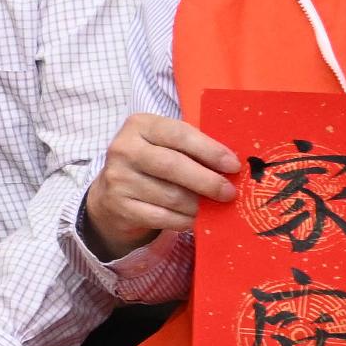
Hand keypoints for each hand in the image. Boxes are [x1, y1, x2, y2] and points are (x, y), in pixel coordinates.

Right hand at [80, 113, 241, 257]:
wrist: (111, 193)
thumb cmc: (151, 164)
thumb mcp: (166, 145)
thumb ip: (193, 148)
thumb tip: (232, 166)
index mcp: (139, 125)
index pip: (179, 134)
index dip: (209, 150)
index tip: (233, 165)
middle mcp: (124, 149)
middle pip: (173, 166)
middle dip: (207, 181)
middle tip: (229, 192)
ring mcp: (118, 179)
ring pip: (170, 195)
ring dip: (198, 205)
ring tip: (212, 207)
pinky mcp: (119, 206)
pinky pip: (161, 217)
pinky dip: (183, 220)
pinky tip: (194, 219)